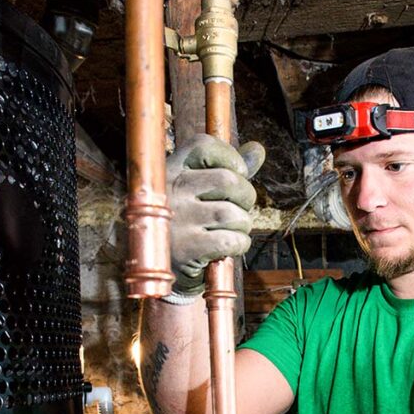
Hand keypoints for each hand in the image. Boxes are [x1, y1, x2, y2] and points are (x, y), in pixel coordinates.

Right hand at [167, 134, 264, 296]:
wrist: (155, 267)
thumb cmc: (181, 223)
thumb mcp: (194, 191)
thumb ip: (225, 168)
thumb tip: (257, 149)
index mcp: (169, 169)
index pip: (204, 145)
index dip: (230, 156)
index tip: (238, 173)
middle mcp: (171, 190)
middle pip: (228, 180)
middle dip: (246, 196)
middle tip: (241, 208)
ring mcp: (178, 219)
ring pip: (232, 213)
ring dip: (243, 224)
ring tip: (233, 230)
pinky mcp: (187, 248)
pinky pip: (230, 240)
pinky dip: (240, 244)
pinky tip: (230, 246)